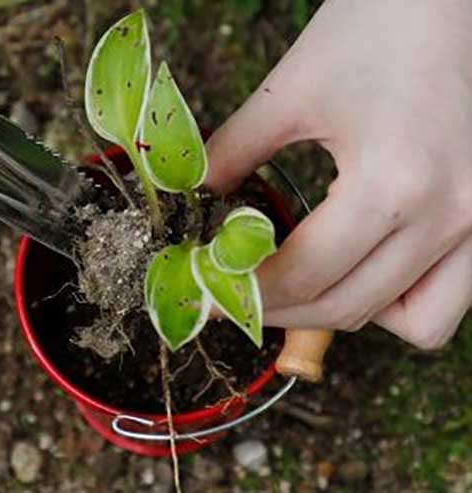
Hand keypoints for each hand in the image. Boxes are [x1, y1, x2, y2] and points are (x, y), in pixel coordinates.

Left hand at [206, 0, 471, 349]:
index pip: (303, 274)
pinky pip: (446, 299)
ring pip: (411, 322)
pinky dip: (399, 302)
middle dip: (280, 310)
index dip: (246, 292)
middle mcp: (448, 216)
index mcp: (393, 183)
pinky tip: (363, 267)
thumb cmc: (374, 28)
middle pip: (347, 307)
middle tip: (238, 291)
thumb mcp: (289, 92)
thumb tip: (194, 200)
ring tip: (303, 281)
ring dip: (345, 312)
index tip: (210, 289)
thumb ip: (231, 153)